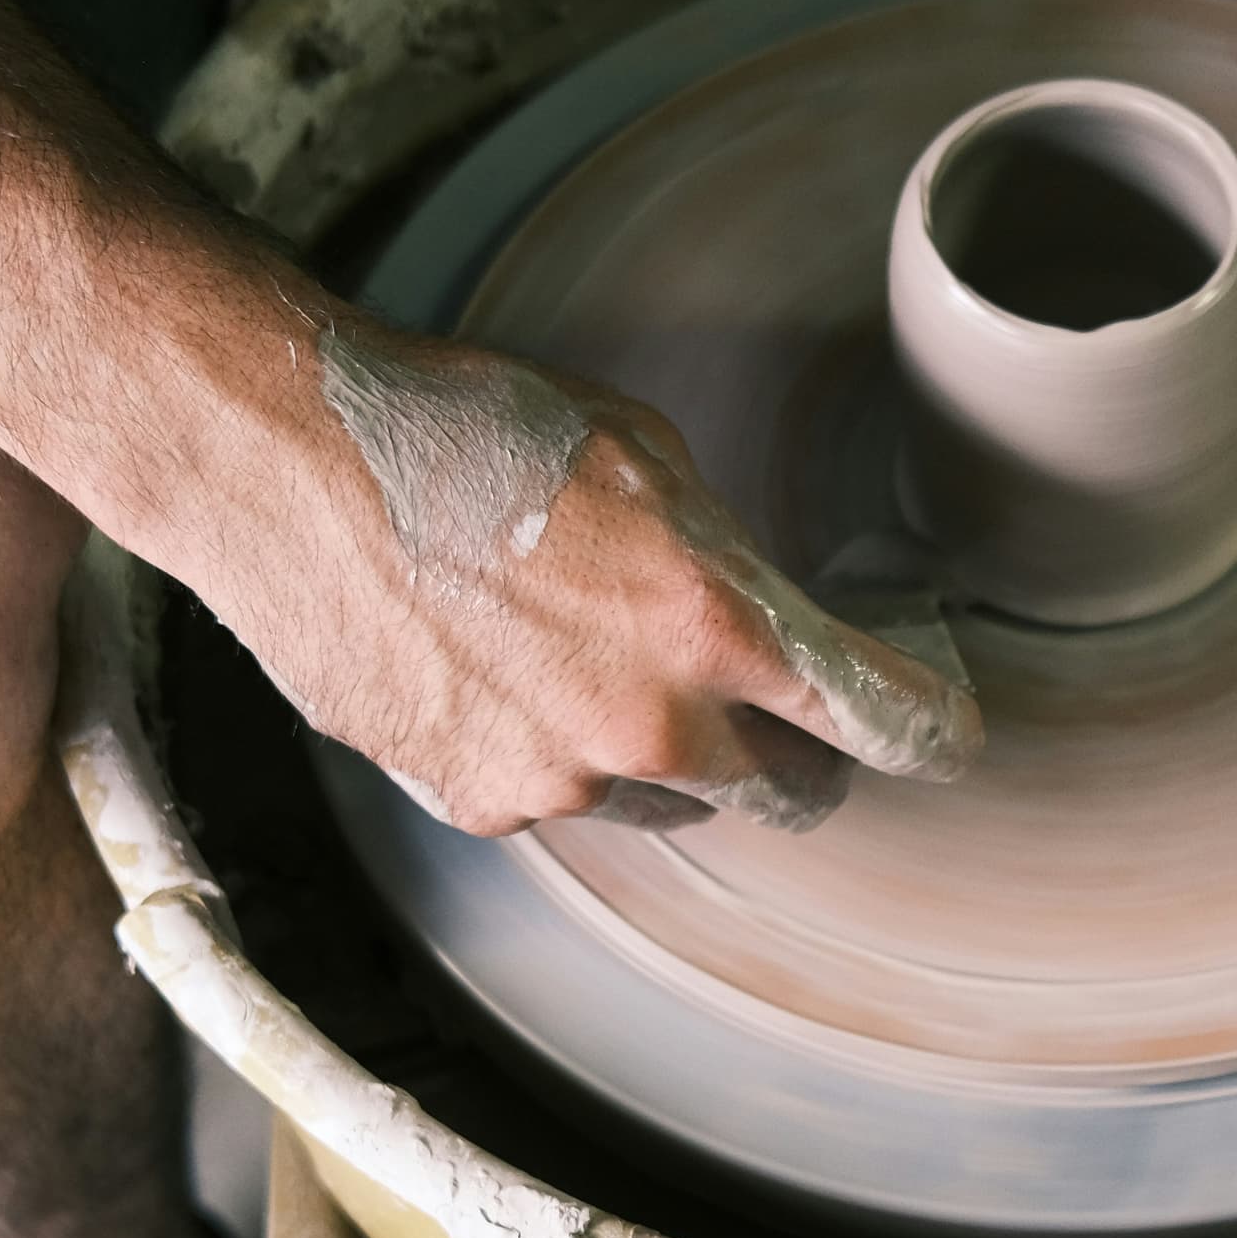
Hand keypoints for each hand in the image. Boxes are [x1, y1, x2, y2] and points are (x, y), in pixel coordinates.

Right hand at [207, 324, 980, 836]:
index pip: (883, 723)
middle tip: (776, 708)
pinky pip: (564, 796)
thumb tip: (765, 617)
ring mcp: (564, 782)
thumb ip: (725, 559)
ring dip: (667, 751)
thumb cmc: (464, 431)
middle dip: (794, 754)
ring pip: (669, 798)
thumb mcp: (640, 455)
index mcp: (716, 625)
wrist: (288, 466)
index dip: (934, 734)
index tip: (948, 738)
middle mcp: (652, 726)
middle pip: (786, 792)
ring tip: (590, 655)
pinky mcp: (480, 805)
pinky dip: (557, 752)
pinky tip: (503, 670)